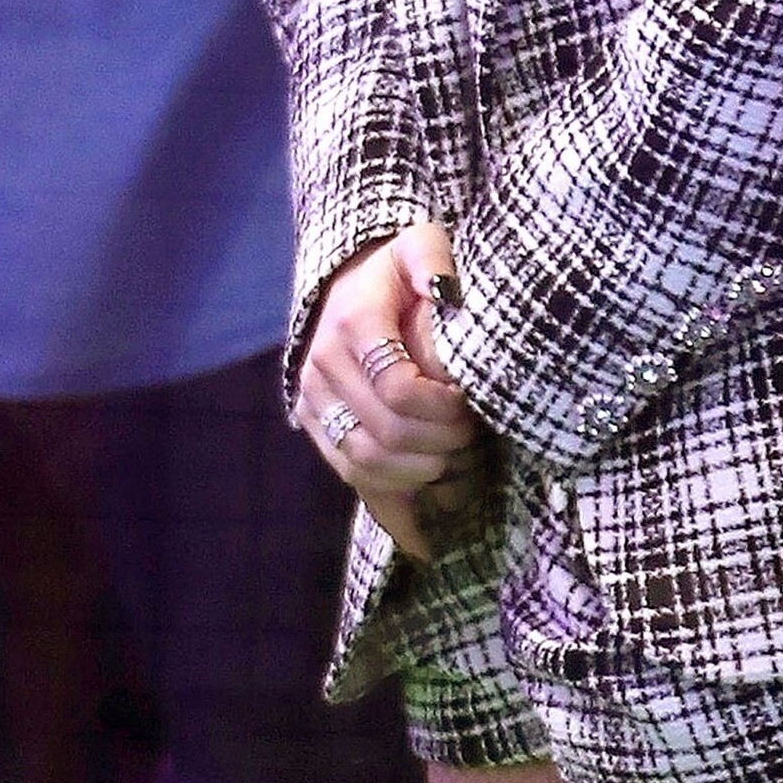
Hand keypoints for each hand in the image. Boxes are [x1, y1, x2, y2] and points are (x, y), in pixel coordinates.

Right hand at [299, 221, 482, 561]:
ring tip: (450, 462)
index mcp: (352, 324)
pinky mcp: (314, 424)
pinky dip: (389, 509)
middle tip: (470, 435)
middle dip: (437, 445)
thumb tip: (446, 290)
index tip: (468, 402)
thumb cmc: (395, 267)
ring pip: (362, 465)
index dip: (442, 409)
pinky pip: (349, 479)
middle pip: (384, 434)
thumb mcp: (420, 244)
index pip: (399, 391)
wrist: (344, 278)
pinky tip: (425, 538)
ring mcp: (313, 400)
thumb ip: (434, 260)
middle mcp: (322, 366)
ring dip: (416, 475)